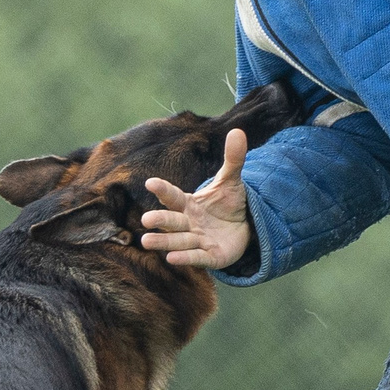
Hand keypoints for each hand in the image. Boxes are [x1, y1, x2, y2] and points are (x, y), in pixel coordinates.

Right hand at [141, 127, 254, 268]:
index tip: (151, 182)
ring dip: (164, 241)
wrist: (242, 229)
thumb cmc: (228, 204)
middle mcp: (189, 222)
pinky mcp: (210, 256)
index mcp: (189, 204)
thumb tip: (237, 131)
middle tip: (147, 219)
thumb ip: (233, 160)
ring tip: (146, 241)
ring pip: (178, 241)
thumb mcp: (231, 181)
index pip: (174, 196)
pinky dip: (185, 258)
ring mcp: (198, 240)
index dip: (163, 190)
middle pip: (172, 220)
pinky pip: (196, 257)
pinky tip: (172, 258)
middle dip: (160, 220)